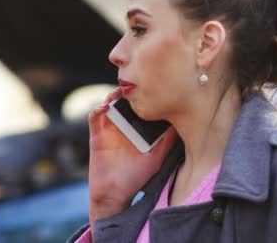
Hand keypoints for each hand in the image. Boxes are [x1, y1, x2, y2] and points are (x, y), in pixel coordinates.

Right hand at [88, 87, 176, 222]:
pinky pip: (94, 115)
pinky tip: (106, 107)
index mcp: (137, 128)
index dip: (145, 95)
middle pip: (125, 100)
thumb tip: (182, 123)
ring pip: (109, 103)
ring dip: (114, 95)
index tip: (155, 86)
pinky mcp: (96, 133)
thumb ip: (167, 140)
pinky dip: (98, 108)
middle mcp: (123, 124)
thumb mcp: (157, 156)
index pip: (141, 106)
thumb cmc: (137, 176)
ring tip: (121, 91)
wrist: (115, 193)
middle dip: (130, 91)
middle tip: (137, 83)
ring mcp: (109, 127)